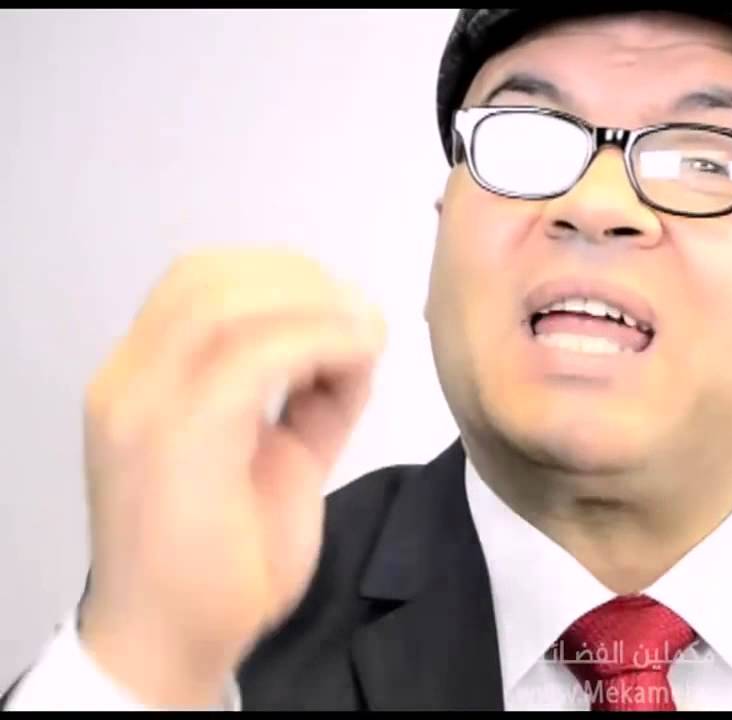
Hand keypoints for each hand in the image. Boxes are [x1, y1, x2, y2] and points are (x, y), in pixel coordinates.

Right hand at [77, 248, 385, 707]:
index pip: (197, 283)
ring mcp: (145, 409)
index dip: (277, 273)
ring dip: (315, 307)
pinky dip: (319, 343)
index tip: (341, 300)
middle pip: (210, 278)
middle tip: (361, 313)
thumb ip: (308, 401)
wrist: (178, 641)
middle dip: (301, 280)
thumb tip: (354, 350)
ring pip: (228, 306)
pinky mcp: (176, 441)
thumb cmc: (224, 560)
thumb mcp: (277, 458)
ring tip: (366, 336)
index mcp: (143, 382)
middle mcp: (131, 384)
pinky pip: (253, 359)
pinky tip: (359, 359)